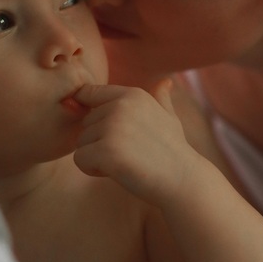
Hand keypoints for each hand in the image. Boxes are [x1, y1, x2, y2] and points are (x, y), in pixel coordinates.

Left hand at [72, 80, 202, 205]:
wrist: (183, 180)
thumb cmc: (174, 151)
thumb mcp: (169, 117)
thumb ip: (160, 98)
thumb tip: (165, 82)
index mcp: (132, 94)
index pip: (89, 93)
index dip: (91, 114)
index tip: (108, 132)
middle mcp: (120, 105)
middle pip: (84, 123)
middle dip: (98, 141)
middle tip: (127, 152)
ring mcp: (113, 127)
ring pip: (81, 142)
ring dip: (96, 157)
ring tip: (125, 161)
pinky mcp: (106, 151)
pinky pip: (80, 160)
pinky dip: (92, 170)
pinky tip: (117, 172)